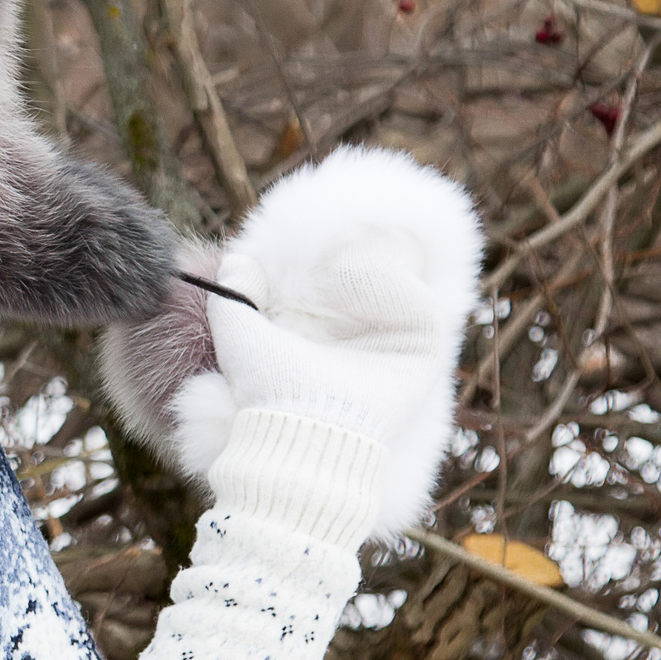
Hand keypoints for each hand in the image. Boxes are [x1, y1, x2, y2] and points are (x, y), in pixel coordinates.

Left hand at [203, 242, 454, 447]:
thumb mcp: (237, 332)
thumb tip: (238, 258)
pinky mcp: (421, 358)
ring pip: (406, 294)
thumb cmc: (265, 387)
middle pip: (379, 286)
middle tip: (352, 231)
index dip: (334, 259)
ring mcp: (394, 351)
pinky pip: (426, 311)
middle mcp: (361, 345)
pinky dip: (409, 287)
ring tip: (365, 245)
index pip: (342, 288)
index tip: (323, 236)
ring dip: (390, 266)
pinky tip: (379, 270)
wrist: (299, 428)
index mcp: (323, 340)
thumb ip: (234, 293)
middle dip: (370, 254)